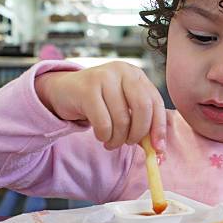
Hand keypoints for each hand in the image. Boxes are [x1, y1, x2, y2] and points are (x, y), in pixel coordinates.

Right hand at [35, 61, 165, 152]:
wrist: (64, 91)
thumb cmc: (100, 103)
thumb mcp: (123, 109)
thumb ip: (142, 126)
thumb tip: (159, 151)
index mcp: (136, 75)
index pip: (156, 102)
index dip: (159, 127)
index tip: (158, 148)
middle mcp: (123, 71)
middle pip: (143, 108)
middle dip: (138, 134)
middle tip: (129, 143)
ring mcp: (105, 77)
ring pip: (122, 120)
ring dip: (118, 140)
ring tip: (111, 142)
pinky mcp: (87, 89)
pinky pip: (104, 123)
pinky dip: (104, 136)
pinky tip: (101, 136)